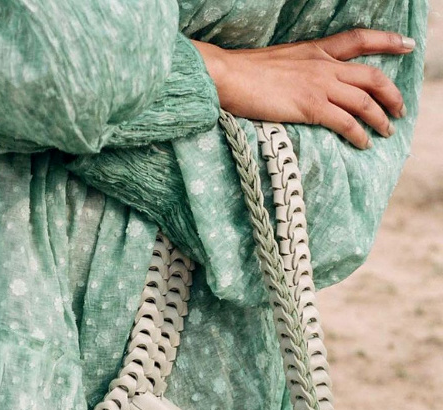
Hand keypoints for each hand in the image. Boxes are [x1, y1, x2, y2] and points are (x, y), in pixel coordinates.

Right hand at [191, 29, 414, 148]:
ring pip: (364, 101)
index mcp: (315, 50)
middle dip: (391, 94)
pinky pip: (346, 122)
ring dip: (380, 119)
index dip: (387, 41)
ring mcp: (319, 86)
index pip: (359, 39)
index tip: (406, 46)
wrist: (229, 76)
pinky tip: (364, 144)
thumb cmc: (244, 73)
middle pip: (371, 76)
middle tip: (399, 108)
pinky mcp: (311, 107)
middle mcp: (324, 66)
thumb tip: (297, 84)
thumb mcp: (277, 61)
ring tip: (386, 132)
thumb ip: (294, 69)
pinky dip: (359, 134)